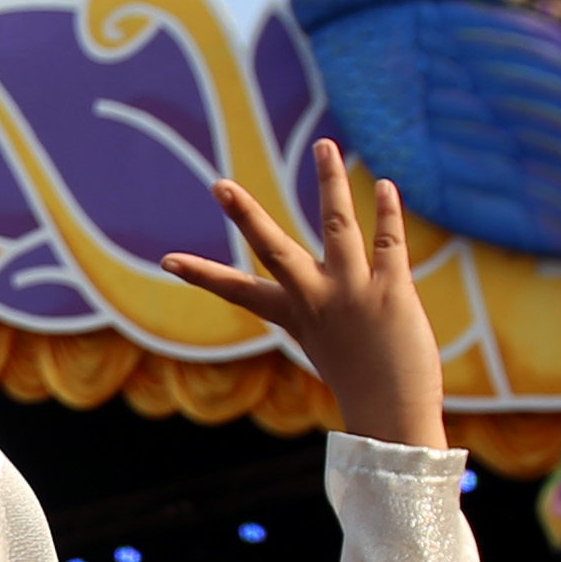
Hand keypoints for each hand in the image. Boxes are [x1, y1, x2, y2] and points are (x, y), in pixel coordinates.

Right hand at [169, 148, 439, 450]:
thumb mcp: (331, 343)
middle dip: (245, 215)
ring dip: (330, 181)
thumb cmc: (364, 384)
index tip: (167, 260)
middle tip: (220, 186)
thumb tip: (337, 281)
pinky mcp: (391, 291)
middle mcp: (316, 300)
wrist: (393, 417)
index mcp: (294, 316)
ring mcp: (353, 292)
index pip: (238, 292)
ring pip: (338, 224)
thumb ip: (328, 306)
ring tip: (323, 145)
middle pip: (274, 249)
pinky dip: (387, 212)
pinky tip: (385, 186)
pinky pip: (388, 241)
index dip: (201, 275)